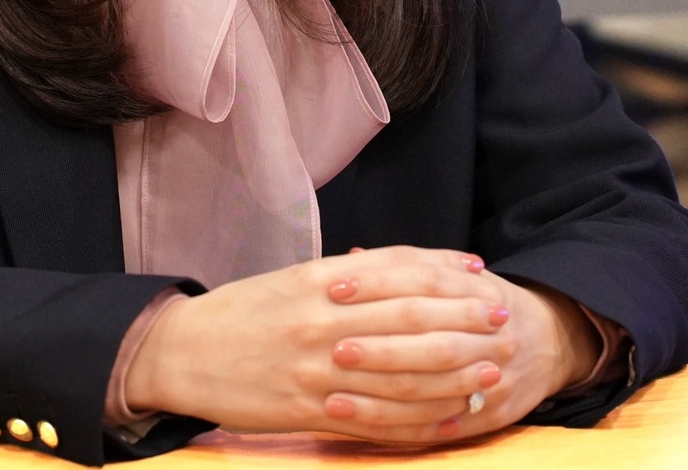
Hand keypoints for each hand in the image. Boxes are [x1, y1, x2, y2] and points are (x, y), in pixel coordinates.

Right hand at [124, 245, 508, 438]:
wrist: (184, 353)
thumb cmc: (243, 313)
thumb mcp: (294, 279)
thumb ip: (349, 276)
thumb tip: (406, 268)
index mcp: (319, 281)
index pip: (397, 273)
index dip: (445, 274)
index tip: (481, 277)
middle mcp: (323, 322)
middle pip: (410, 321)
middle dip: (463, 320)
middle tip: (502, 319)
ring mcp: (318, 369)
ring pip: (402, 373)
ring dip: (454, 372)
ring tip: (491, 369)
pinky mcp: (310, 410)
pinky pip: (377, 418)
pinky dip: (417, 419)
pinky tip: (447, 416)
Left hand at [323, 258, 601, 442]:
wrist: (551, 342)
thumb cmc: (484, 304)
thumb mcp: (460, 275)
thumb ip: (408, 267)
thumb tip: (351, 258)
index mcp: (479, 290)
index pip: (423, 281)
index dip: (377, 284)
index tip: (333, 288)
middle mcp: (490, 333)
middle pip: (430, 339)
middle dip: (380, 345)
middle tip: (333, 347)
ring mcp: (491, 377)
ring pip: (432, 387)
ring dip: (380, 394)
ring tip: (332, 395)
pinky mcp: (486, 416)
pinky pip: (436, 425)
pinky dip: (395, 426)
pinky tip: (359, 424)